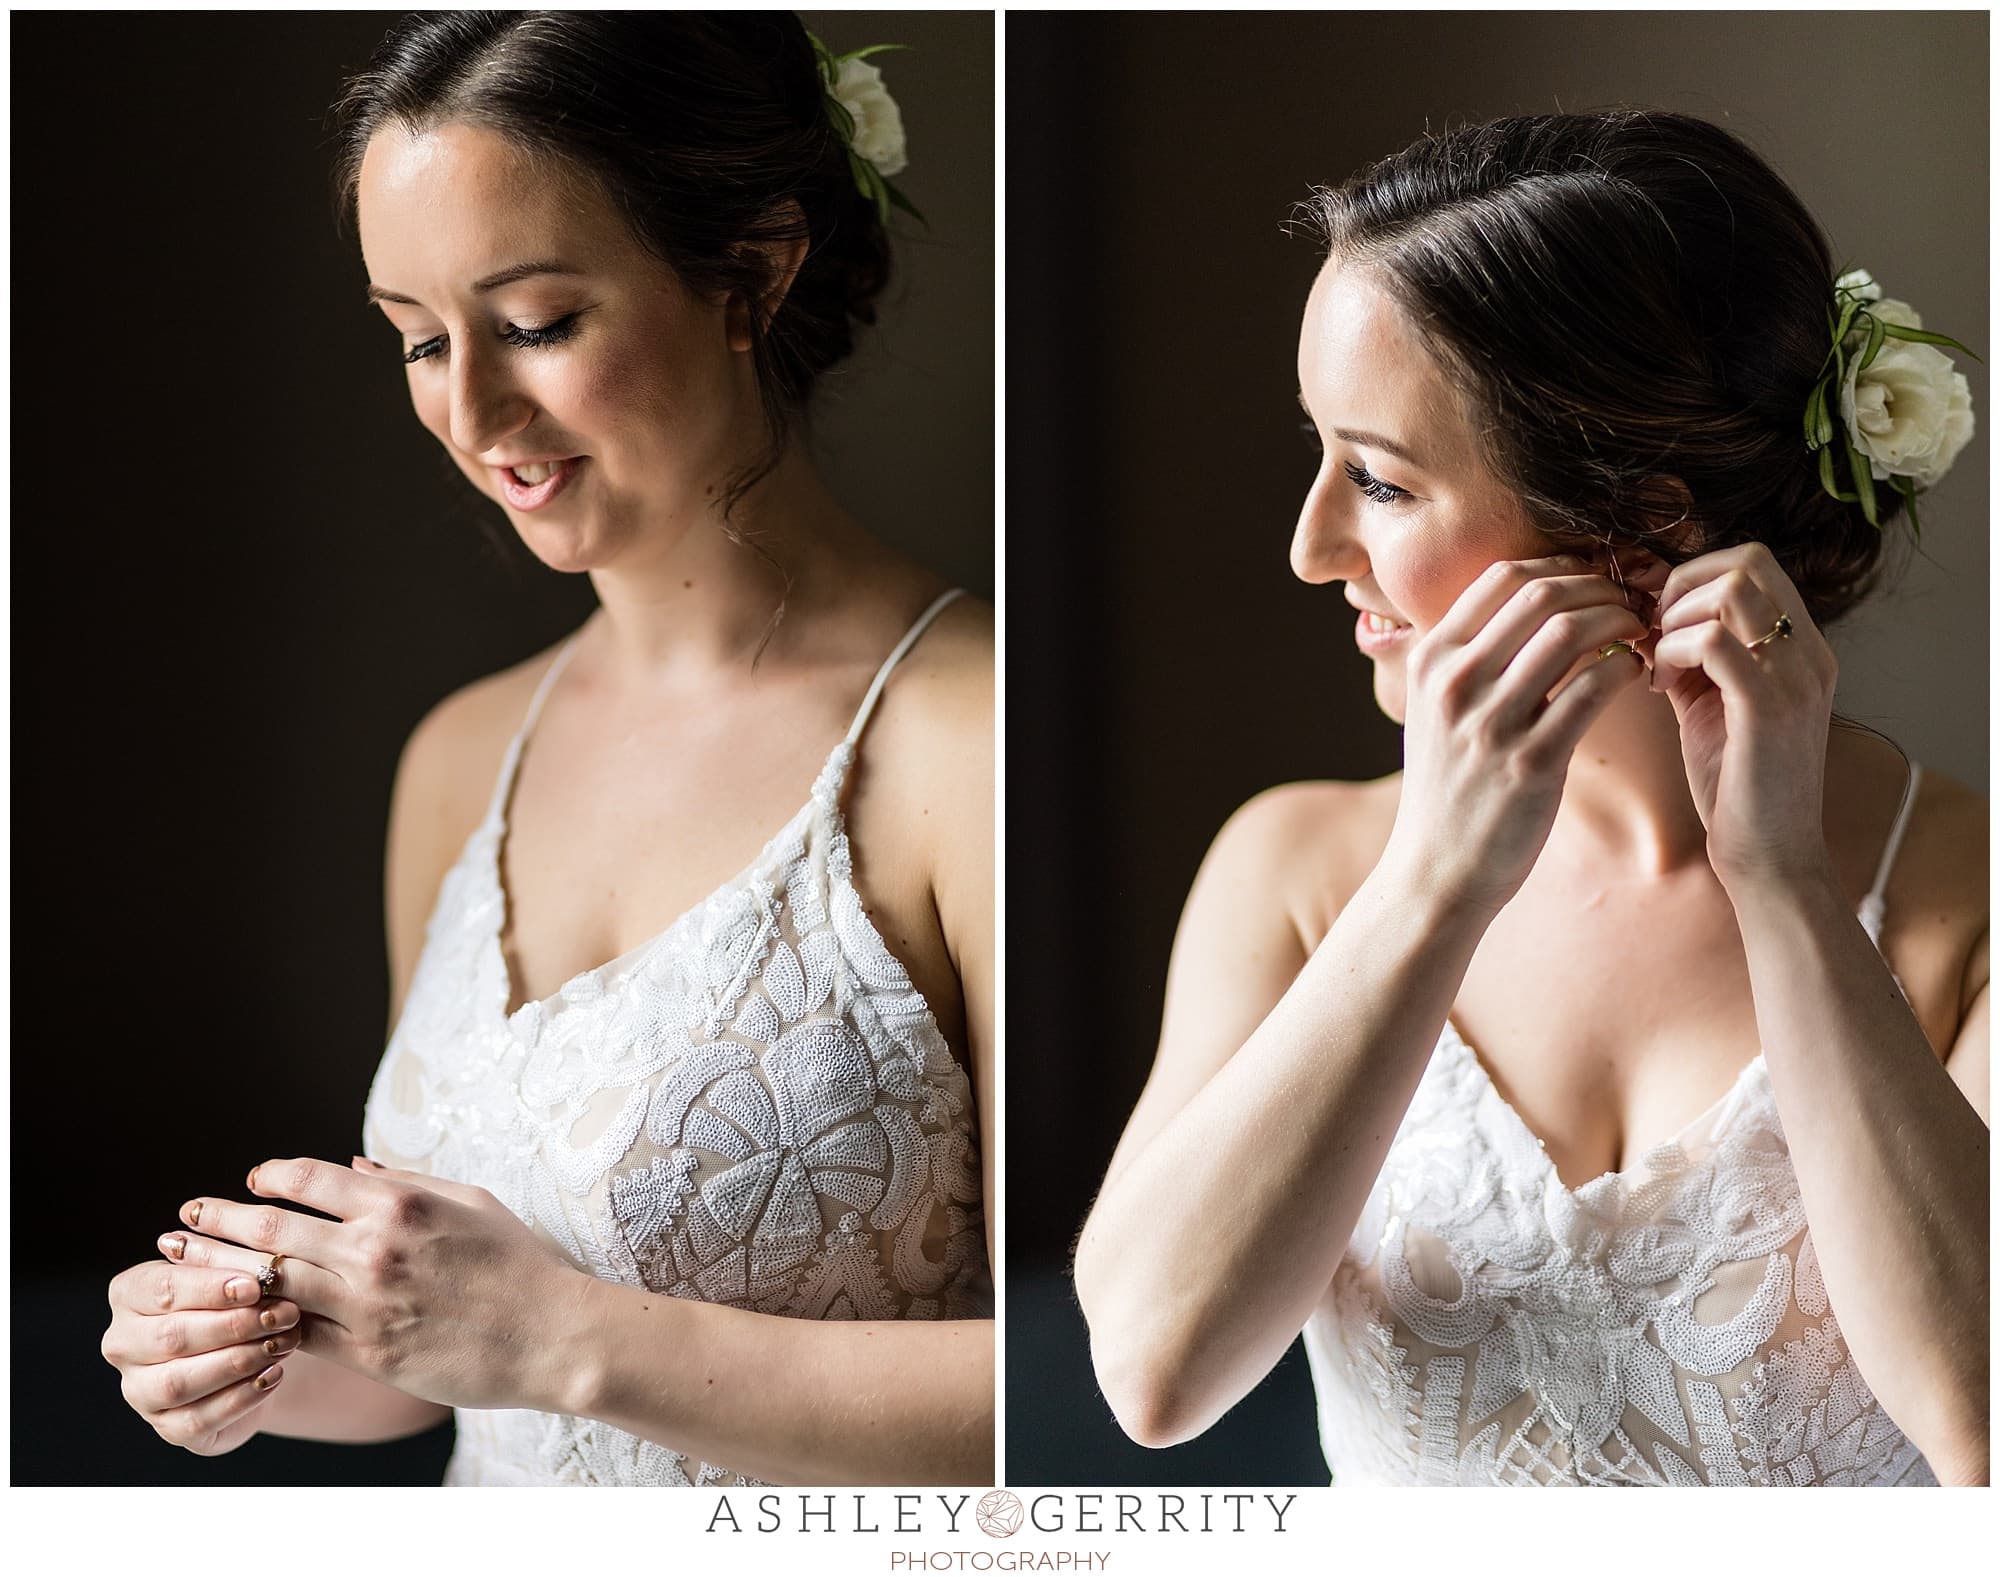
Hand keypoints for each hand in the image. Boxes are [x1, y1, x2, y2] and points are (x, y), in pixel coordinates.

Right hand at [101, 1248, 301, 1454]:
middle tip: (282, 1315)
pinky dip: (241, 1398)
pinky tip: (273, 1376)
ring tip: (282, 1344)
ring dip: (237, 1362)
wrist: (250, 1351)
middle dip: (232, 1326)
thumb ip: (235, 1266)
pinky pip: (199, 1419)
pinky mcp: (167, 1427)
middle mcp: (123, 1344)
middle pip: (171, 1337)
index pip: (161, 1289)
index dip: (209, 1288)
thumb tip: (258, 1262)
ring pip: (179, 1382)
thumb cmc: (236, 1301)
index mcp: (129, 1295)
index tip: (255, 1286)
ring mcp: (139, 1390)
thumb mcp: (233, 1276)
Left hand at [166, 1157, 587, 1411]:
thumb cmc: (519, 1264)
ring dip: (220, 1271)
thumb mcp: (472, 1203)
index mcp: (401, 1204)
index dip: (270, 1175)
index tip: (252, 1178)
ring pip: (271, 1282)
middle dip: (220, 1219)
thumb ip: (408, 1183)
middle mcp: (374, 1248)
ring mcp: (365, 1303)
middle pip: (273, 1229)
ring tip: (185, 1263)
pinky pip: (295, 1335)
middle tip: (186, 1215)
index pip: (309, 1179)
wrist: (549, 1335)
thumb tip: (354, 1170)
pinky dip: (261, 1324)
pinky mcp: (366, 1352)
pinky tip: (234, 1318)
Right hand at [1386, 554, 1647, 912]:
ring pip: (1571, 632)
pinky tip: (1636, 673)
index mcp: (1431, 661)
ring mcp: (1491, 722)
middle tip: (1629, 601)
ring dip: (1619, 620)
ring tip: (1640, 631)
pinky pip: (1592, 689)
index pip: (1502, 577)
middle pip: (1540, 593)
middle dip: (1597, 587)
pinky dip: (1624, 668)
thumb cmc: (1447, 787)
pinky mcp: (1531, 762)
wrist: (1437, 870)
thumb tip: (1518, 602)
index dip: (1559, 566)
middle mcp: (1455, 683)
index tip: (1591, 580)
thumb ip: (1465, 658)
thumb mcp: (1433, 712)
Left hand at [1649, 542, 1837, 887]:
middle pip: (1745, 562)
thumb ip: (1695, 655)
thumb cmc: (1736, 783)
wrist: (1768, 855)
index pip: (1754, 562)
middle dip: (1679, 589)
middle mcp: (1810, 652)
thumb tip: (1651, 616)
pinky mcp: (1769, 708)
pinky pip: (1712, 640)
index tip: (1660, 624)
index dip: (1693, 578)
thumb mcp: (1714, 703)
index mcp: (1802, 647)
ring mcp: (1796, 677)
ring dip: (1674, 620)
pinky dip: (1671, 652)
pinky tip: (1660, 688)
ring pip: (1730, 590)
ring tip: (1658, 667)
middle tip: (1654, 640)